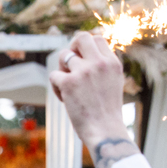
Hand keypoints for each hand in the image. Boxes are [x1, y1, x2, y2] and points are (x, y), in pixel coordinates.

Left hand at [48, 31, 129, 152]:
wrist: (105, 130)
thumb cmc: (106, 111)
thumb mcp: (112, 82)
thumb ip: (102, 67)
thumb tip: (80, 55)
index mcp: (112, 62)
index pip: (97, 39)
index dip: (85, 48)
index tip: (82, 63)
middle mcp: (99, 63)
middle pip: (80, 37)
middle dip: (71, 48)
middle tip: (69, 66)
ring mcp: (84, 71)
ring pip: (63, 55)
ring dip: (61, 69)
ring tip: (67, 86)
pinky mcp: (69, 82)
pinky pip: (54, 75)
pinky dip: (56, 87)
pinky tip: (65, 99)